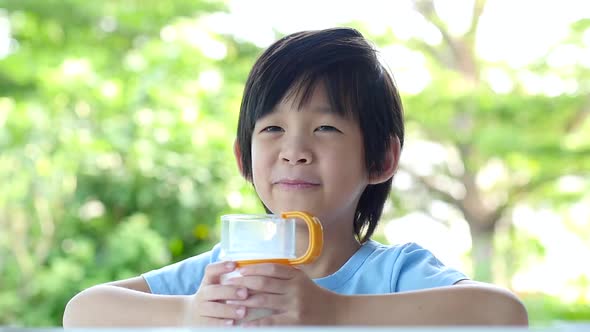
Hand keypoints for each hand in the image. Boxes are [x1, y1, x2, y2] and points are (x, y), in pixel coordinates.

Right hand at [183, 261, 248, 325]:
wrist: (191, 314)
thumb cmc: (213, 298)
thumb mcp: (217, 286)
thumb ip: (230, 278)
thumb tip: (247, 265)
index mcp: (208, 282)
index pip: (211, 270)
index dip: (221, 266)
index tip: (234, 264)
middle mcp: (203, 294)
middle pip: (213, 291)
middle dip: (230, 291)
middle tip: (245, 292)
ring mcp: (201, 309)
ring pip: (212, 308)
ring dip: (228, 310)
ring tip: (243, 311)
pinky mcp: (201, 323)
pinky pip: (210, 323)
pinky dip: (221, 324)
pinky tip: (232, 324)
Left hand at [225, 263, 340, 325]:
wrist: (335, 313)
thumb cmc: (314, 296)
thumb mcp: (302, 280)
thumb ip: (284, 275)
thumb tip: (255, 270)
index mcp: (296, 276)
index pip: (271, 268)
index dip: (253, 268)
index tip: (238, 270)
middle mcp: (295, 288)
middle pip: (263, 283)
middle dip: (243, 283)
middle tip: (228, 284)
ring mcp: (294, 305)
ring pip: (263, 301)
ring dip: (244, 301)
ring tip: (230, 301)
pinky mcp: (294, 321)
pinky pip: (270, 321)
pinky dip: (256, 322)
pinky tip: (244, 323)